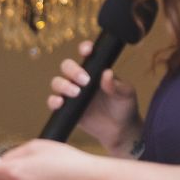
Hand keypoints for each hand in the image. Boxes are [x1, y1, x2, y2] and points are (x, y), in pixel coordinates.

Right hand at [47, 40, 141, 154]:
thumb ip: (116, 85)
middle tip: (85, 81)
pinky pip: (53, 102)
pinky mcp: (66, 109)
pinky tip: (61, 103)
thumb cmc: (124, 107)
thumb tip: (107, 73)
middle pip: (67, 67)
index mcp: (96, 71)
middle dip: (73, 70)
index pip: (87, 55)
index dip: (84, 49)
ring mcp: (72, 94)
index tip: (87, 51)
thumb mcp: (126, 94)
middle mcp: (81, 80)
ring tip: (76, 93)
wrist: (120, 130)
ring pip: (57, 82)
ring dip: (63, 85)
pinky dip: (53, 101)